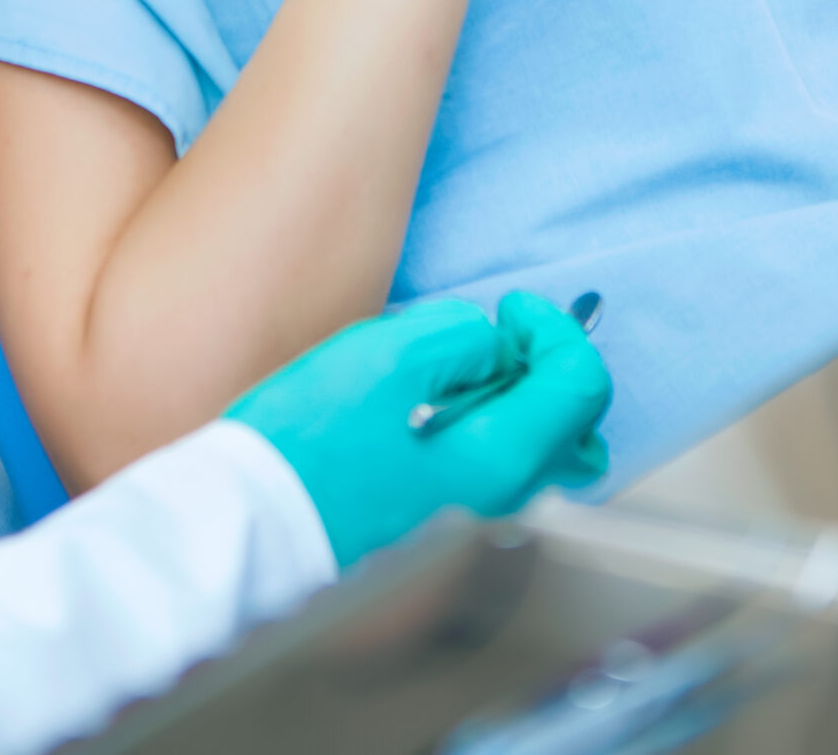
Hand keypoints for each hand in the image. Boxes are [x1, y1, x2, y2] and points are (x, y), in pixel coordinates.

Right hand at [227, 292, 611, 567]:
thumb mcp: (389, 355)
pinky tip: (430, 411)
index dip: (554, 328)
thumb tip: (490, 344)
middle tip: (490, 338)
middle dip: (541, 365)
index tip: (509, 309)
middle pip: (571, 424)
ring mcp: (476, 522)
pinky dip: (485, 428)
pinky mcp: (445, 528)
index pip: (582, 384)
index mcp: (500, 458)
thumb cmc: (312, 443)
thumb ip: (461, 335)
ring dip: (512, 397)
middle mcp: (504, 502)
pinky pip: (495, 469)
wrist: (255, 526)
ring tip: (452, 373)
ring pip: (534, 448)